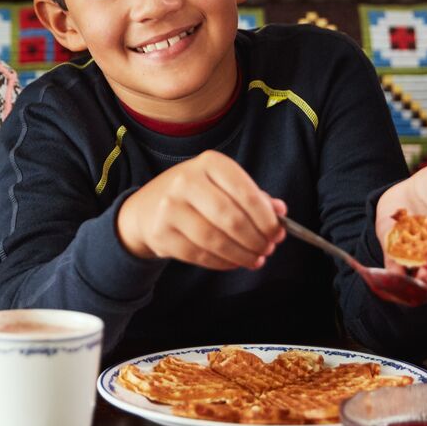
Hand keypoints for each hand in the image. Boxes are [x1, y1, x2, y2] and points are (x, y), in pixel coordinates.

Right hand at [117, 151, 285, 270]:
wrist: (147, 209)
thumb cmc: (194, 195)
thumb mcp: (221, 185)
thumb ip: (251, 196)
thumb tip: (280, 211)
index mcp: (209, 163)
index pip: (245, 192)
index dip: (266, 218)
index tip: (278, 233)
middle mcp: (186, 181)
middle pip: (231, 218)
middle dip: (255, 239)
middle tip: (268, 249)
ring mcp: (170, 208)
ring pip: (216, 240)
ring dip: (241, 255)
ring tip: (255, 259)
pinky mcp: (161, 233)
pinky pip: (200, 255)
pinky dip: (222, 262)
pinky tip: (234, 261)